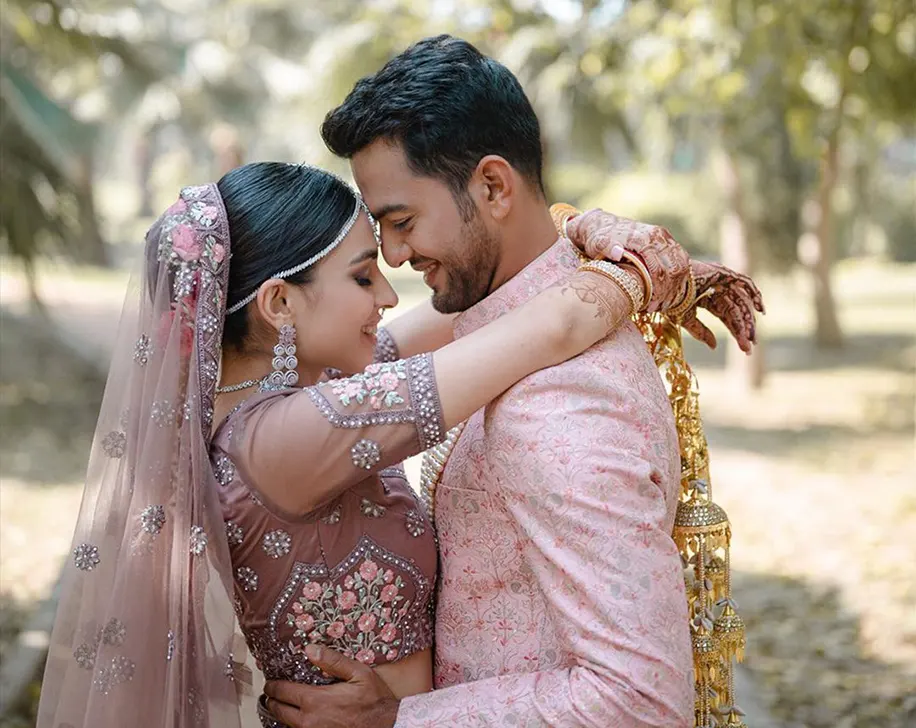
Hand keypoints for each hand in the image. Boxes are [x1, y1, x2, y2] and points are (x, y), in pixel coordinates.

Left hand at [263, 645, 398, 727]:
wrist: (387, 726)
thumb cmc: (375, 701)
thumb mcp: (358, 673)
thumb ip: (333, 660)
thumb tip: (310, 649)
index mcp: (316, 700)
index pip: (283, 691)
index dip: (272, 686)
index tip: (270, 682)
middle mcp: (310, 720)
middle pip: (279, 710)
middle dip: (272, 700)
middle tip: (270, 694)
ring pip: (286, 724)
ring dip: (281, 714)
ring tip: (280, 705)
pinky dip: (294, 725)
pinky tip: (298, 719)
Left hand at [565, 209, 689, 311]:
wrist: (604, 225)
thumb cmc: (599, 237)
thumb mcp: (597, 242)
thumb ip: (606, 246)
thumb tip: (617, 253)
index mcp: (644, 237)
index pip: (658, 269)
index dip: (657, 291)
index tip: (649, 306)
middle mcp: (659, 236)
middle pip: (674, 269)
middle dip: (667, 292)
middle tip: (655, 308)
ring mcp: (666, 239)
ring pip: (681, 267)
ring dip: (674, 288)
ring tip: (662, 305)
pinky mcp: (669, 243)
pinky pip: (681, 263)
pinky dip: (677, 281)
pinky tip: (666, 295)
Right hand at [680, 260, 765, 353]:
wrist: (665, 284)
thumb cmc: (671, 301)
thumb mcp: (687, 320)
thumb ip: (701, 332)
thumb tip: (714, 347)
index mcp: (705, 300)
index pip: (727, 318)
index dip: (736, 333)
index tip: (745, 349)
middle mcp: (714, 290)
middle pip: (735, 312)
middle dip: (743, 329)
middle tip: (750, 345)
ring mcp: (720, 281)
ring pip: (740, 302)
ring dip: (748, 319)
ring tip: (752, 336)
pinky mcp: (723, 273)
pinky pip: (744, 282)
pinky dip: (754, 293)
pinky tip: (760, 309)